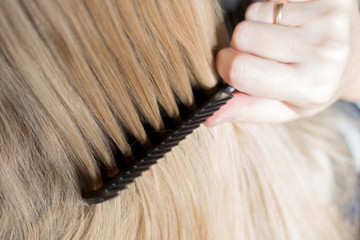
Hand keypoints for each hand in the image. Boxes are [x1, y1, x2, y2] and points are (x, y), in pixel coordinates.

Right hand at [206, 0, 359, 124]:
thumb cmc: (313, 86)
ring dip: (257, 26)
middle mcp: (323, 52)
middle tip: (259, 55)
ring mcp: (327, 20)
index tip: (229, 67)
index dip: (225, 66)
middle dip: (241, 45)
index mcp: (309, 87)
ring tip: (278, 39)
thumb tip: (208, 117)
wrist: (354, 58)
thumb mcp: (283, 108)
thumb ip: (246, 110)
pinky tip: (289, 24)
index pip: (239, 69)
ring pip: (254, 13)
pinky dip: (272, 11)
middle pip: (242, 36)